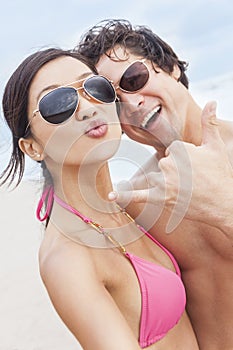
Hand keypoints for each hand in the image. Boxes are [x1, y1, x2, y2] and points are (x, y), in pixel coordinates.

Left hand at [109, 101, 232, 233]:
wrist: (224, 204)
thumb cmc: (221, 174)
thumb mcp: (215, 146)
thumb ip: (209, 123)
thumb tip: (212, 102)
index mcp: (179, 148)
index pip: (172, 150)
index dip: (185, 160)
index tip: (197, 168)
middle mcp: (170, 164)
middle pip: (162, 164)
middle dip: (176, 172)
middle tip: (194, 180)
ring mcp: (165, 181)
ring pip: (155, 177)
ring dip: (167, 184)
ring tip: (187, 190)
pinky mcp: (162, 197)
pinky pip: (138, 195)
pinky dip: (124, 195)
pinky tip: (111, 195)